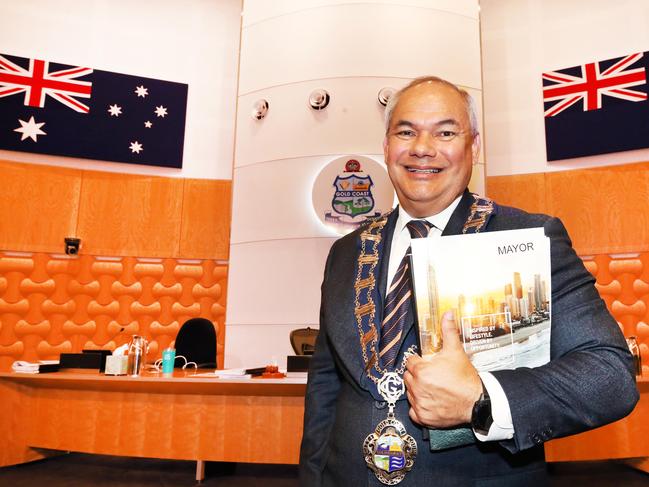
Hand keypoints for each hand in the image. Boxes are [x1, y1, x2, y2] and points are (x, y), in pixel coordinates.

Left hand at [404, 311, 482, 427]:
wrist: (477, 402)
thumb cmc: (465, 378)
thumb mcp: (456, 351)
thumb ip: (448, 331)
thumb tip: (447, 313)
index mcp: (421, 371)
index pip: (410, 362)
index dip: (420, 362)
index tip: (429, 365)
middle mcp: (417, 387)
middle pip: (408, 377)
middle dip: (418, 375)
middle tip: (432, 376)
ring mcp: (419, 403)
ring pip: (410, 393)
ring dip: (418, 390)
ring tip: (434, 388)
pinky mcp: (423, 417)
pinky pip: (413, 411)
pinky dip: (420, 407)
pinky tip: (430, 401)